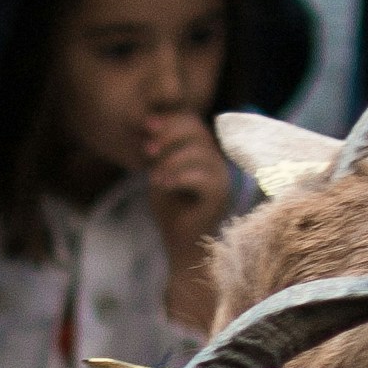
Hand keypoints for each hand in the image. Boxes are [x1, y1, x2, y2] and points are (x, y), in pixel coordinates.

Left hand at [145, 113, 231, 328]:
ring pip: (199, 151)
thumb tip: (152, 121)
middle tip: (147, 150)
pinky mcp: (219, 196)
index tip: (145, 127)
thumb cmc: (172, 212)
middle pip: (197, 130)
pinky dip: (177, 177)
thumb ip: (160, 150)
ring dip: (170, 160)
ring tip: (154, 178)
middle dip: (168, 135)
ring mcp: (222, 178)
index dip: (169, 120)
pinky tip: (161, 185)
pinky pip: (201, 176)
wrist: (182, 248)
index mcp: (205, 153)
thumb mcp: (161, 173)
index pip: (191, 122)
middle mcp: (217, 162)